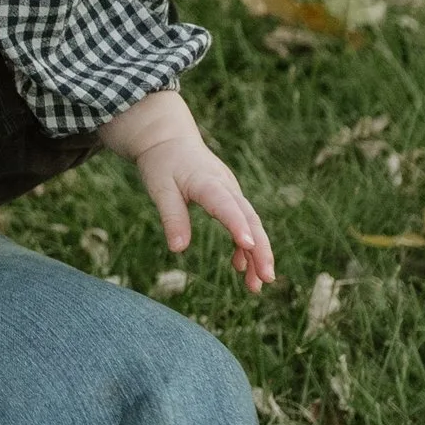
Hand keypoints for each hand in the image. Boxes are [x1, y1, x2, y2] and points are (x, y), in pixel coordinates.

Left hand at [101, 94, 274, 291]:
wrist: (169, 139)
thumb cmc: (161, 162)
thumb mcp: (159, 188)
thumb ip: (171, 216)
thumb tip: (178, 249)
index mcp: (207, 182)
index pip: (226, 205)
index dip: (237, 225)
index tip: (247, 245)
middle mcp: (226, 187)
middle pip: (249, 219)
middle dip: (260, 250)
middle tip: (265, 278)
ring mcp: (231, 192)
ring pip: (251, 224)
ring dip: (256, 254)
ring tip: (256, 286)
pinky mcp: (229, 198)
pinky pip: (242, 223)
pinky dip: (243, 245)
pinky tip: (239, 266)